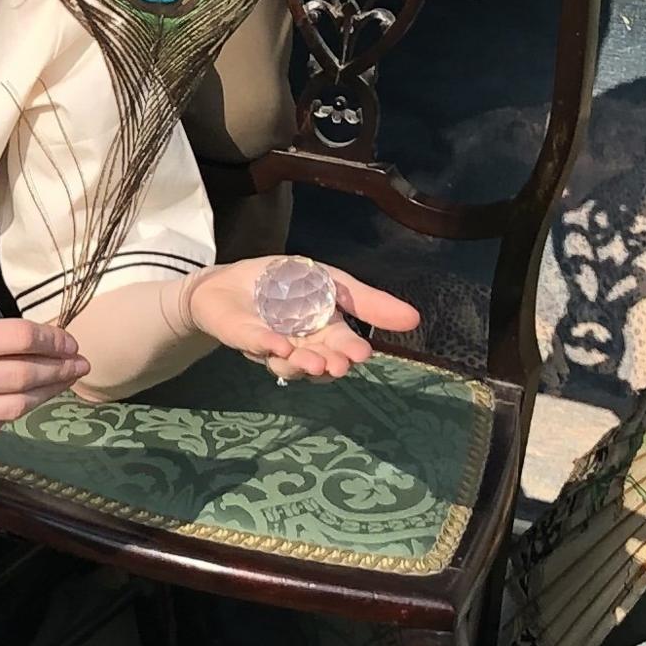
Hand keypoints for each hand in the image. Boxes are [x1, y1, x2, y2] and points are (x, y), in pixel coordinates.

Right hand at [0, 310, 87, 454]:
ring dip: (43, 395)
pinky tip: (15, 404)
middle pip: (25, 377)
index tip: (70, 341)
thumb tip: (35, 348)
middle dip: (59, 370)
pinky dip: (4, 415)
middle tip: (80, 365)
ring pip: (13, 408)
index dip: (53, 339)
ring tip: (59, 385)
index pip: (20, 339)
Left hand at [186, 260, 417, 382]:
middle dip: (329, 364)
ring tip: (311, 362)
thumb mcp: (332, 283)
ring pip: (289, 363)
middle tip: (337, 365)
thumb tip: (415, 319)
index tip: (361, 355)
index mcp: (324, 332)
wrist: (231, 280)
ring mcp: (271, 345)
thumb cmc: (285, 284)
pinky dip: (266, 345)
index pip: (343, 346)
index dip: (350, 352)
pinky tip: (277, 345)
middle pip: (319, 361)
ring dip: (301, 364)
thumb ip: (368, 302)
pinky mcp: (242, 336)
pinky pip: (255, 343)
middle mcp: (301, 346)